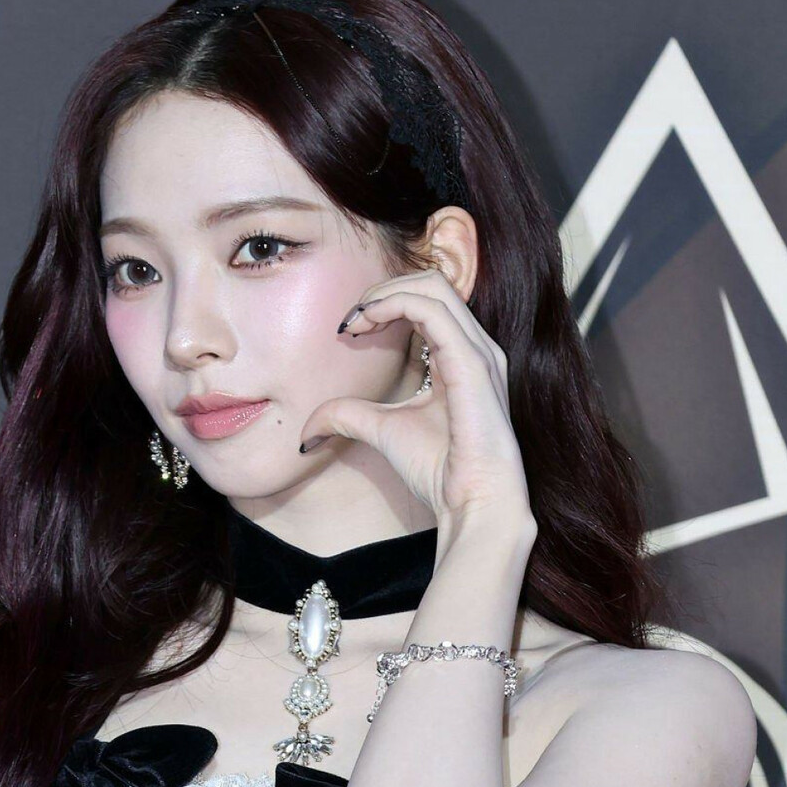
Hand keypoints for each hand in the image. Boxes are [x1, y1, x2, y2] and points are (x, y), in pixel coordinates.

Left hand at [298, 266, 534, 527]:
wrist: (473, 504)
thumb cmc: (440, 470)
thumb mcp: (382, 431)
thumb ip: (348, 416)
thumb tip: (308, 428)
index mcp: (460, 356)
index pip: (425, 301)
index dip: (382, 304)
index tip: (346, 331)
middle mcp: (474, 346)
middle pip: (430, 282)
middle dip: (383, 290)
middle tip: (349, 320)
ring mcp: (478, 351)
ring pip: (433, 286)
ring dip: (385, 293)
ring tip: (354, 320)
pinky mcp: (473, 363)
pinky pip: (432, 309)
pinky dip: (394, 304)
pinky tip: (365, 324)